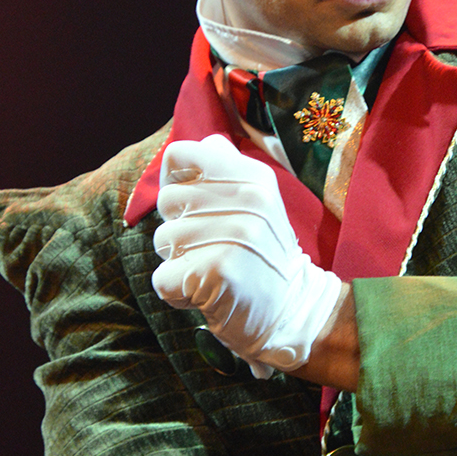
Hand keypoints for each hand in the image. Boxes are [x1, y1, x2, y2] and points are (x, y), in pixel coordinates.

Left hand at [152, 135, 341, 377]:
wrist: (294, 312)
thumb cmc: (265, 257)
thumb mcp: (261, 204)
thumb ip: (230, 171)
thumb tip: (206, 142)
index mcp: (254, 178)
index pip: (180, 154)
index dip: (175, 180)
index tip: (192, 204)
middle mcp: (246, 202)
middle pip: (167, 200)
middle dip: (179, 229)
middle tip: (212, 247)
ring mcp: (232, 237)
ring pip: (162, 240)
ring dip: (179, 263)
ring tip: (212, 271)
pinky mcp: (216, 272)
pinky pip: (162, 278)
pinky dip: (177, 293)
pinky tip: (206, 293)